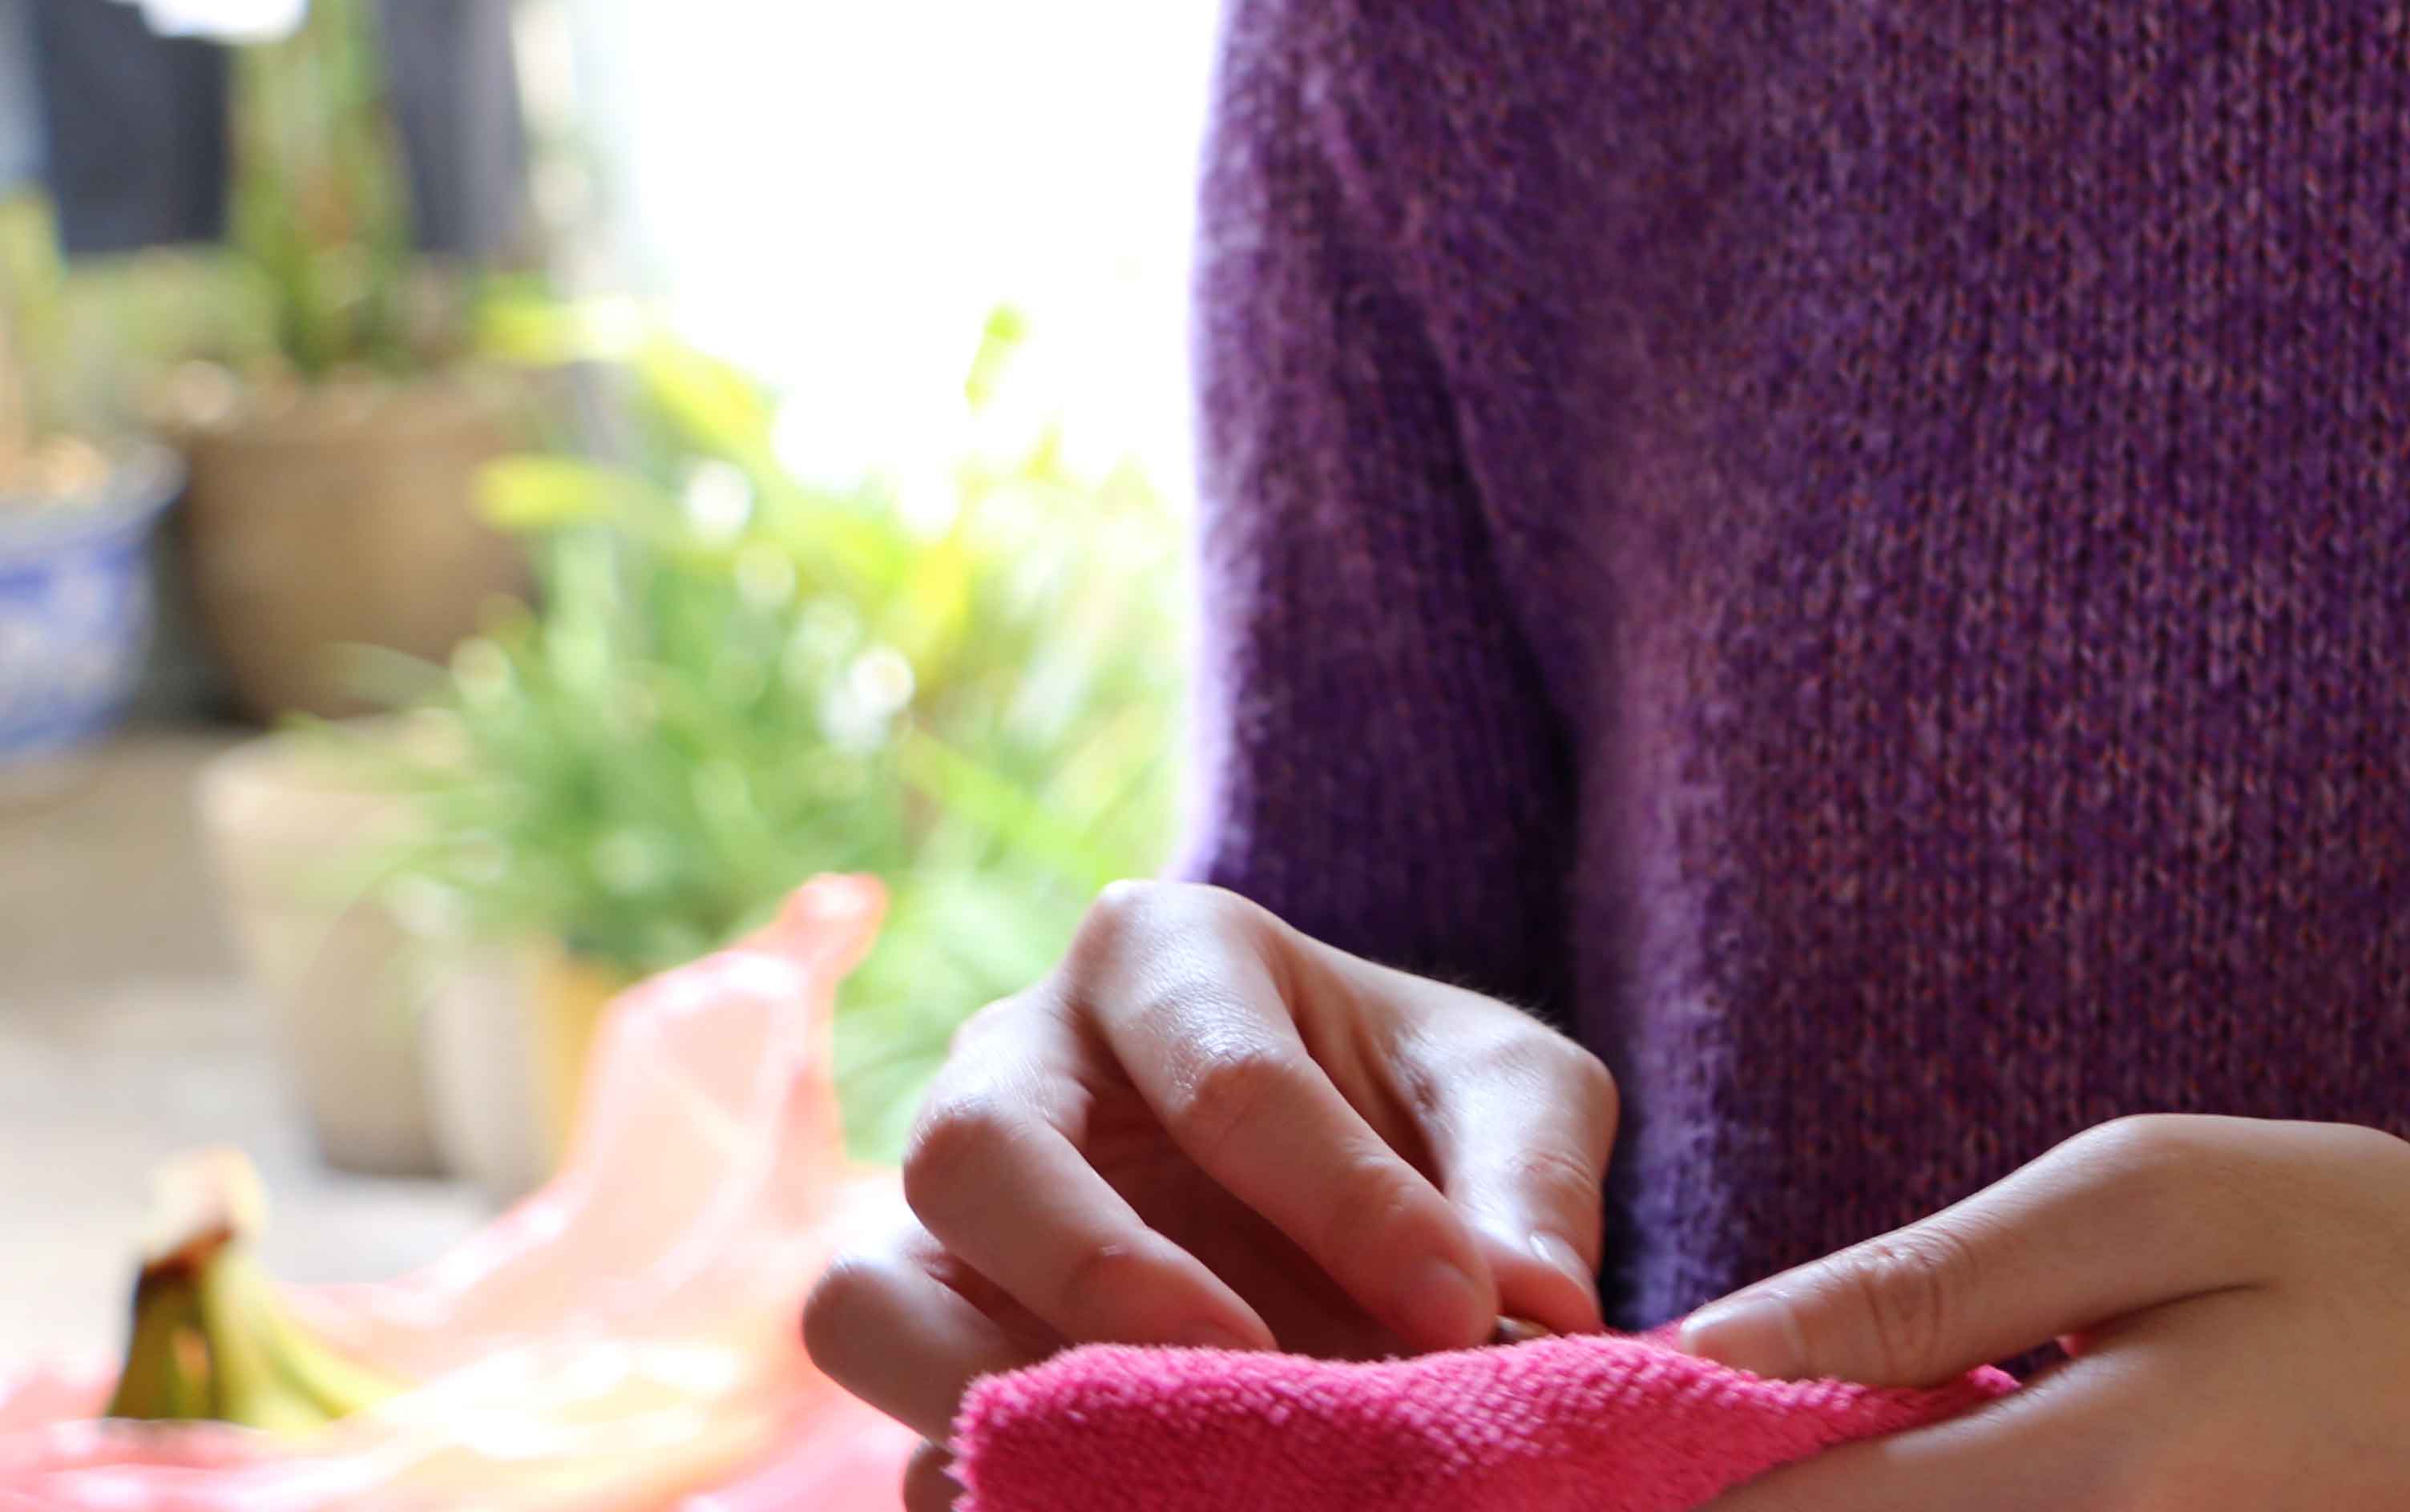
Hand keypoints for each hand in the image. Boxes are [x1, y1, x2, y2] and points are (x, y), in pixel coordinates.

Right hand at [801, 879, 1616, 1511]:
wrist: (1342, 1171)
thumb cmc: (1414, 1104)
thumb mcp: (1510, 1095)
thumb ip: (1529, 1183)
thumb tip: (1543, 1311)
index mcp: (1167, 951)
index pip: (1232, 1072)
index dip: (1350, 1204)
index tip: (1463, 1313)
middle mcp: (1018, 1053)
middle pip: (979, 1147)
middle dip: (1102, 1272)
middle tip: (1245, 1363)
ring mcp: (939, 1201)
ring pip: (866, 1291)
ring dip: (984, 1386)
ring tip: (1132, 1451)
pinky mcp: (913, 1324)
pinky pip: (884, 1412)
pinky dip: (968, 1465)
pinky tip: (1088, 1492)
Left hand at [1660, 1113, 2409, 1509]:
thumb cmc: (2386, 1265)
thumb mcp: (2163, 1200)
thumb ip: (1938, 1279)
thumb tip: (1720, 1345)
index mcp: (2087, 1474)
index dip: (1652, 1482)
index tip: (1543, 1433)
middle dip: (1718, 1503)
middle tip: (1608, 1445)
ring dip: (1821, 1503)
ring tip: (1741, 1445)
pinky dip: (1909, 1506)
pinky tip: (1893, 1455)